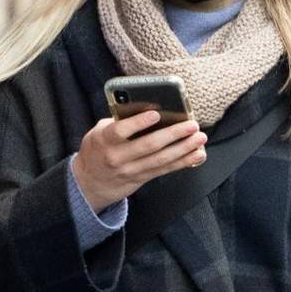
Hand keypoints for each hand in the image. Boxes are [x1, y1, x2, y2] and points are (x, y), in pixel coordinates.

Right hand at [73, 113, 207, 210]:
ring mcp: (131, 170)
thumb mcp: (99, 132)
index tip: (156, 113)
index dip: (139, 122)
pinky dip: (184, 162)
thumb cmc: (98, 149)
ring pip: (161, 160)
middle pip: (149, 145)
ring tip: (200, 138)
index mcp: (104, 140)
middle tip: (192, 125)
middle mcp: (118, 157)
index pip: (120, 130)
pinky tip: (197, 154)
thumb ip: (118, 122)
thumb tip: (146, 108)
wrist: (90, 183)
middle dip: (174, 134)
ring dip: (184, 148)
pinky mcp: (142, 178)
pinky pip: (165, 170)